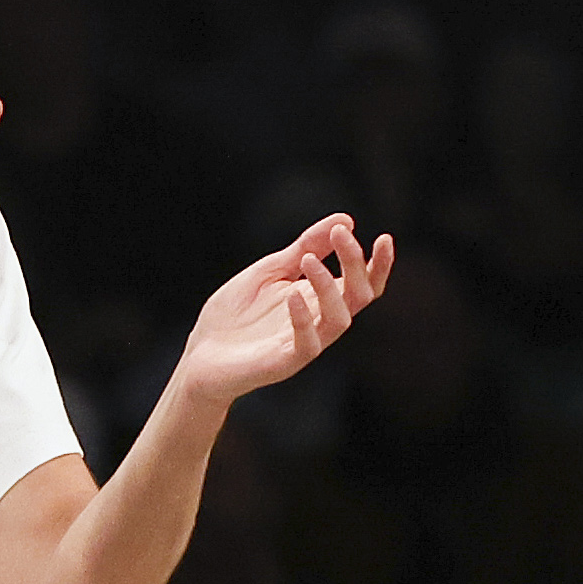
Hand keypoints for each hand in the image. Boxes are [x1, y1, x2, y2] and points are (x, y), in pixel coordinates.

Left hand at [171, 213, 394, 403]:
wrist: (198, 358)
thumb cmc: (234, 316)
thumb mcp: (269, 271)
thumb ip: (304, 247)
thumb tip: (345, 220)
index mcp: (319, 299)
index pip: (363, 284)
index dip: (379, 264)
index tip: (384, 237)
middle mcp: (318, 321)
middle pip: (360, 296)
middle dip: (356, 264)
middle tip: (341, 235)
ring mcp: (304, 344)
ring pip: (340, 319)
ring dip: (329, 285)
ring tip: (307, 260)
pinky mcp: (283, 363)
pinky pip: (307, 345)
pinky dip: (304, 318)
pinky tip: (293, 294)